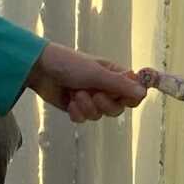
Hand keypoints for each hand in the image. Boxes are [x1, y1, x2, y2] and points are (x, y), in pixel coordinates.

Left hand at [25, 44, 148, 123]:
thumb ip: (120, 85)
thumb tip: (144, 93)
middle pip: (118, 108)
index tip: (124, 98)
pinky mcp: (77, 108)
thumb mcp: (96, 73)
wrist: (39, 69)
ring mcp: (91, 99)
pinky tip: (70, 102)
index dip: (131, 98)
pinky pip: (84, 119)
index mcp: (114, 75)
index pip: (133, 92)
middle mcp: (105, 88)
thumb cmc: (69, 64)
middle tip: (94, 95)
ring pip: (100, 115)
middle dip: (105, 104)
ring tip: (76, 94)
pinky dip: (77, 113)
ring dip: (87, 107)